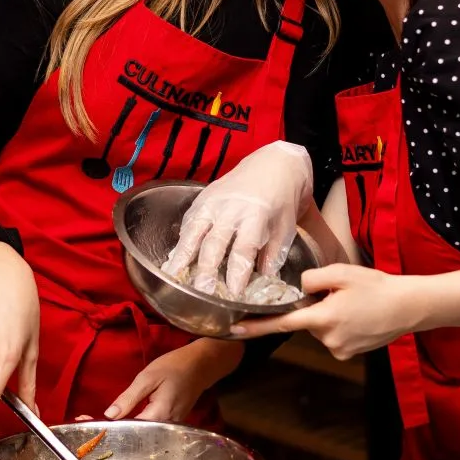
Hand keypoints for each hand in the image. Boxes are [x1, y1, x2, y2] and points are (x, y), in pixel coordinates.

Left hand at [92, 340, 244, 421]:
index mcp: (157, 417)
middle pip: (131, 436)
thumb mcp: (148, 377)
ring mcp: (169, 428)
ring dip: (118, 430)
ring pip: (139, 434)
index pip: (125, 429)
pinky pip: (147, 428)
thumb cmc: (175, 366)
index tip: (82, 421)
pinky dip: (131, 425)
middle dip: (107, 431)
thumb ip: (128, 398)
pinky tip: (118, 421)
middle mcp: (164, 428)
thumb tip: (108, 415)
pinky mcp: (170, 424)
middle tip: (84, 424)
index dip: (103, 427)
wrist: (203, 364)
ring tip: (94, 425)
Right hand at [162, 141, 313, 297]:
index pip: (243, 249)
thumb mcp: (285, 228)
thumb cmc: (281, 201)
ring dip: (182, 255)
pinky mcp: (203, 198)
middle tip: (200, 292)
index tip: (233, 293)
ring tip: (173, 276)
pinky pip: (188, 222)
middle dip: (205, 269)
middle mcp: (231, 209)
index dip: (237, 273)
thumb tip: (263, 283)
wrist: (273, 165)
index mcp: (256, 215)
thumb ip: (272, 256)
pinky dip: (181, 241)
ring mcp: (214, 202)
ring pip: (194, 231)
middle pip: (214, 243)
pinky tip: (174, 260)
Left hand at [229, 264, 424, 358]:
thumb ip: (313, 277)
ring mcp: (338, 349)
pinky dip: (339, 325)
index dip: (256, 327)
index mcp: (324, 318)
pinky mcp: (347, 353)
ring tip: (353, 304)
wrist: (408, 306)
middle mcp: (328, 339)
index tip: (234, 330)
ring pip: (320, 328)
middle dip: (314, 307)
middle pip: (305, 321)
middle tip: (338, 293)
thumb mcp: (342, 273)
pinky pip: (332, 337)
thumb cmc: (377, 287)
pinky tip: (357, 316)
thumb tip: (298, 287)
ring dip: (328, 316)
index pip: (282, 323)